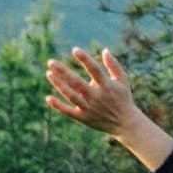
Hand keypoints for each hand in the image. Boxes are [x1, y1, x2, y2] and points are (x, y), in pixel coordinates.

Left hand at [44, 46, 172, 169]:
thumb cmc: (123, 98)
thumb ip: (114, 65)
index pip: (94, 70)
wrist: (124, 123)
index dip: (85, 59)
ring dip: (59, 85)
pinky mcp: (83, 118)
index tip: (75, 50)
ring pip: (70, 96)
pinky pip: (68, 111)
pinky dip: (58, 105)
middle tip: (51, 62)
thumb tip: (104, 50)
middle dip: (63, 72)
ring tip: (49, 73)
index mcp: (106, 86)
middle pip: (77, 82)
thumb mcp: (123, 80)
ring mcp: (89, 108)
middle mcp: (96, 96)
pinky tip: (48, 97)